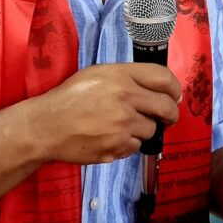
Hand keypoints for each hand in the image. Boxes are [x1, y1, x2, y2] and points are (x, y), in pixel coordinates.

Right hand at [26, 63, 181, 164]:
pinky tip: (109, 137)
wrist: (47, 126)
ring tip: (119, 125)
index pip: (164, 78)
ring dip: (141, 129)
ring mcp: (122, 125)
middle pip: (166, 108)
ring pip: (151, 130)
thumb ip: (128, 78)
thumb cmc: (70, 97)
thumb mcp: (97, 75)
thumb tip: (160, 91)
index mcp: (120, 76)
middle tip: (166, 117)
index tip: (174, 96)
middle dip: (170, 114)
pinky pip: (135, 146)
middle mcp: (125, 99)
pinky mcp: (117, 147)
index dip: (175, 88)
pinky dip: (127, 144)